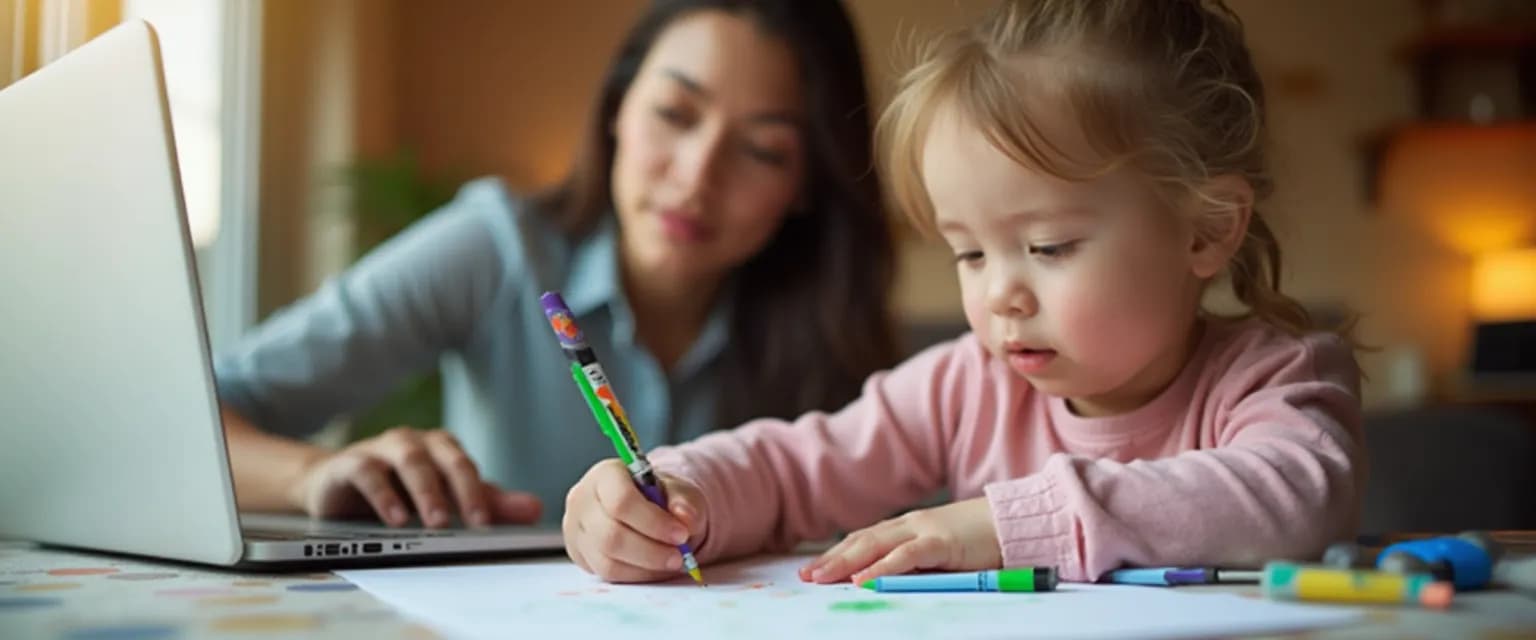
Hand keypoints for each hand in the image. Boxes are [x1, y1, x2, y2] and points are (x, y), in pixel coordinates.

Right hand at [290, 426, 542, 527]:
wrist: (334, 486)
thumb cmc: (398, 490)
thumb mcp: (444, 499)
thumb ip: (488, 503)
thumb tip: (535, 509)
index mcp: (440, 449)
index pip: (465, 466)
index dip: (480, 492)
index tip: (489, 523)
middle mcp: (414, 443)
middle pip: (442, 459)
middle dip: (461, 490)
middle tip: (473, 523)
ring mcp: (381, 450)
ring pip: (408, 461)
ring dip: (425, 491)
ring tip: (436, 523)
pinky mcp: (348, 463)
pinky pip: (366, 472)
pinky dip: (383, 495)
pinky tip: (394, 519)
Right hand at [563, 458, 706, 582]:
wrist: (642, 510)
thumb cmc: (658, 497)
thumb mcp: (678, 492)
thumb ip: (685, 502)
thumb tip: (685, 517)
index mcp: (605, 475)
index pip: (621, 501)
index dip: (653, 522)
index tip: (681, 534)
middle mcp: (582, 500)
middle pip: (611, 535)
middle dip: (651, 551)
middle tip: (680, 556)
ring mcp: (575, 529)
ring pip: (607, 560)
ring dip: (645, 566)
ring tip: (671, 562)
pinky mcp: (579, 553)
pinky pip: (606, 573)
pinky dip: (636, 575)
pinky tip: (654, 568)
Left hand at [799, 497, 1000, 584]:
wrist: (1013, 523)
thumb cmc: (980, 541)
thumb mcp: (940, 552)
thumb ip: (915, 563)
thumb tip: (885, 582)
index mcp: (908, 527)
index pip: (863, 539)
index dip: (837, 553)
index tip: (814, 569)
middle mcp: (910, 525)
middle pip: (861, 540)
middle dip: (831, 558)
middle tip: (806, 576)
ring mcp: (924, 531)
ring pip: (875, 545)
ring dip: (845, 562)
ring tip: (822, 578)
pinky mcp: (942, 542)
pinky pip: (905, 556)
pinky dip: (881, 568)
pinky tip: (863, 580)